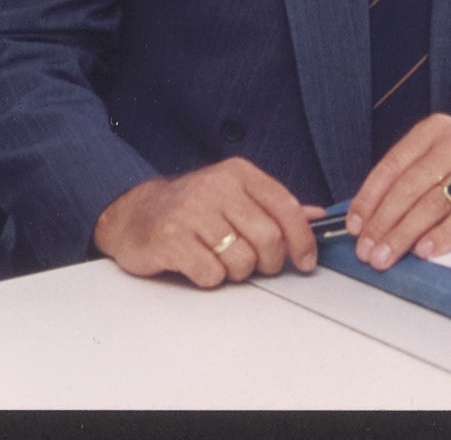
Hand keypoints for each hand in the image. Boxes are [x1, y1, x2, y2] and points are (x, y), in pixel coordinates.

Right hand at [91, 157, 325, 287]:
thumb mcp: (234, 196)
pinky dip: (211, 278)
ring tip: (222, 261)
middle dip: (268, 262)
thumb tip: (316, 216)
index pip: (285, 206)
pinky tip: (199, 264)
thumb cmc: (190, 208)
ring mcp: (191, 212)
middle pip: (268, 238)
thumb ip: (274, 206)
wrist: (134, 214)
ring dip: (237, 272)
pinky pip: (211, 273)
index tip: (305, 261)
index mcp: (237, 173)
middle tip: (257, 265)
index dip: (302, 239)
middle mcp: (215, 187)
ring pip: (241, 260)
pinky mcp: (171, 239)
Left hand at [344, 114, 450, 270]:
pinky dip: (442, 235)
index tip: (355, 225)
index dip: (369, 198)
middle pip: (408, 188)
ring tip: (386, 256)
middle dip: (382, 224)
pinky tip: (425, 251)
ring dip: (403, 235)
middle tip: (366, 250)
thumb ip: (416, 172)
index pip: (392, 166)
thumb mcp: (448, 150)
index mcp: (435, 131)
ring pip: (431, 204)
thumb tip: (374, 211)